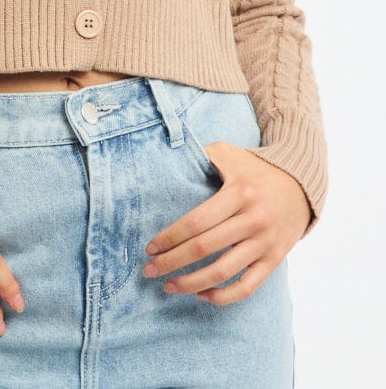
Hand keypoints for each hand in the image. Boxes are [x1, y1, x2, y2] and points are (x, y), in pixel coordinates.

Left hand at [142, 141, 311, 304]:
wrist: (300, 184)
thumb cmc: (254, 169)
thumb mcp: (228, 153)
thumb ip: (200, 155)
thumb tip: (167, 162)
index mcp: (239, 192)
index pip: (196, 221)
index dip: (170, 236)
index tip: (150, 247)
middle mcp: (253, 219)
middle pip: (205, 247)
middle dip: (172, 261)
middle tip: (149, 270)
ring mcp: (265, 242)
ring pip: (223, 271)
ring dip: (191, 283)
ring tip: (169, 286)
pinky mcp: (274, 259)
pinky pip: (247, 286)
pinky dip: (224, 296)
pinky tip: (202, 295)